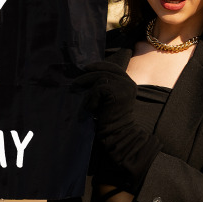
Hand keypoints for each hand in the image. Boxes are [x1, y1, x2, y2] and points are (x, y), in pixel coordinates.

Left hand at [76, 61, 160, 191]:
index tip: (85, 69)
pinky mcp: (116, 93)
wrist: (117, 135)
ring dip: (88, 89)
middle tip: (74, 85)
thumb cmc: (109, 120)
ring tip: (85, 102)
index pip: (112, 67)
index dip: (98, 65)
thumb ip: (103, 86)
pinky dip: (91, 98)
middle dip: (87, 76)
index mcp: (127, 83)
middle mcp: (128, 83)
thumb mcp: (107, 99)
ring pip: (99, 78)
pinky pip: (98, 89)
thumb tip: (86, 73)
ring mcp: (124, 87)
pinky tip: (92, 109)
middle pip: (104, 71)